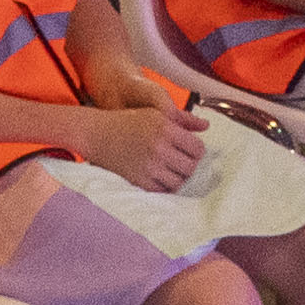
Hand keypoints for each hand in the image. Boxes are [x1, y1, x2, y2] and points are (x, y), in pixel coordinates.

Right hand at [77, 95, 208, 191]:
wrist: (97, 134)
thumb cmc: (128, 122)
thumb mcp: (155, 114)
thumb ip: (182, 120)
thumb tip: (207, 126)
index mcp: (166, 128)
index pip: (197, 148)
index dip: (197, 151)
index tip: (190, 151)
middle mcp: (159, 147)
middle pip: (191, 167)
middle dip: (189, 165)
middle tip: (182, 162)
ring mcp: (149, 166)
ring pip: (179, 181)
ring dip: (179, 177)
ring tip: (172, 170)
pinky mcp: (139, 180)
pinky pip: (163, 190)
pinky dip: (165, 186)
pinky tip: (161, 177)